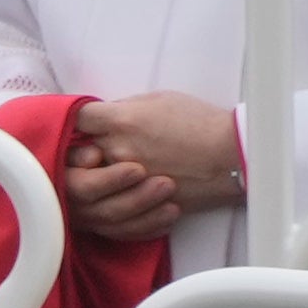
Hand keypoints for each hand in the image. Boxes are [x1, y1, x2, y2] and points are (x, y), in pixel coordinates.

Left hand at [64, 93, 245, 234]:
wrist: (231, 156)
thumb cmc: (200, 122)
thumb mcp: (160, 99)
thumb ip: (125, 107)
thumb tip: (105, 114)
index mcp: (121, 121)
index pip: (77, 118)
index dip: (77, 119)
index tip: (83, 122)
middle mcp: (118, 151)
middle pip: (76, 155)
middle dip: (79, 151)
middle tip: (85, 150)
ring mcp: (128, 183)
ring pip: (92, 186)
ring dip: (94, 178)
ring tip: (103, 171)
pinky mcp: (141, 205)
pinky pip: (113, 207)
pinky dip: (112, 200)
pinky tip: (118, 192)